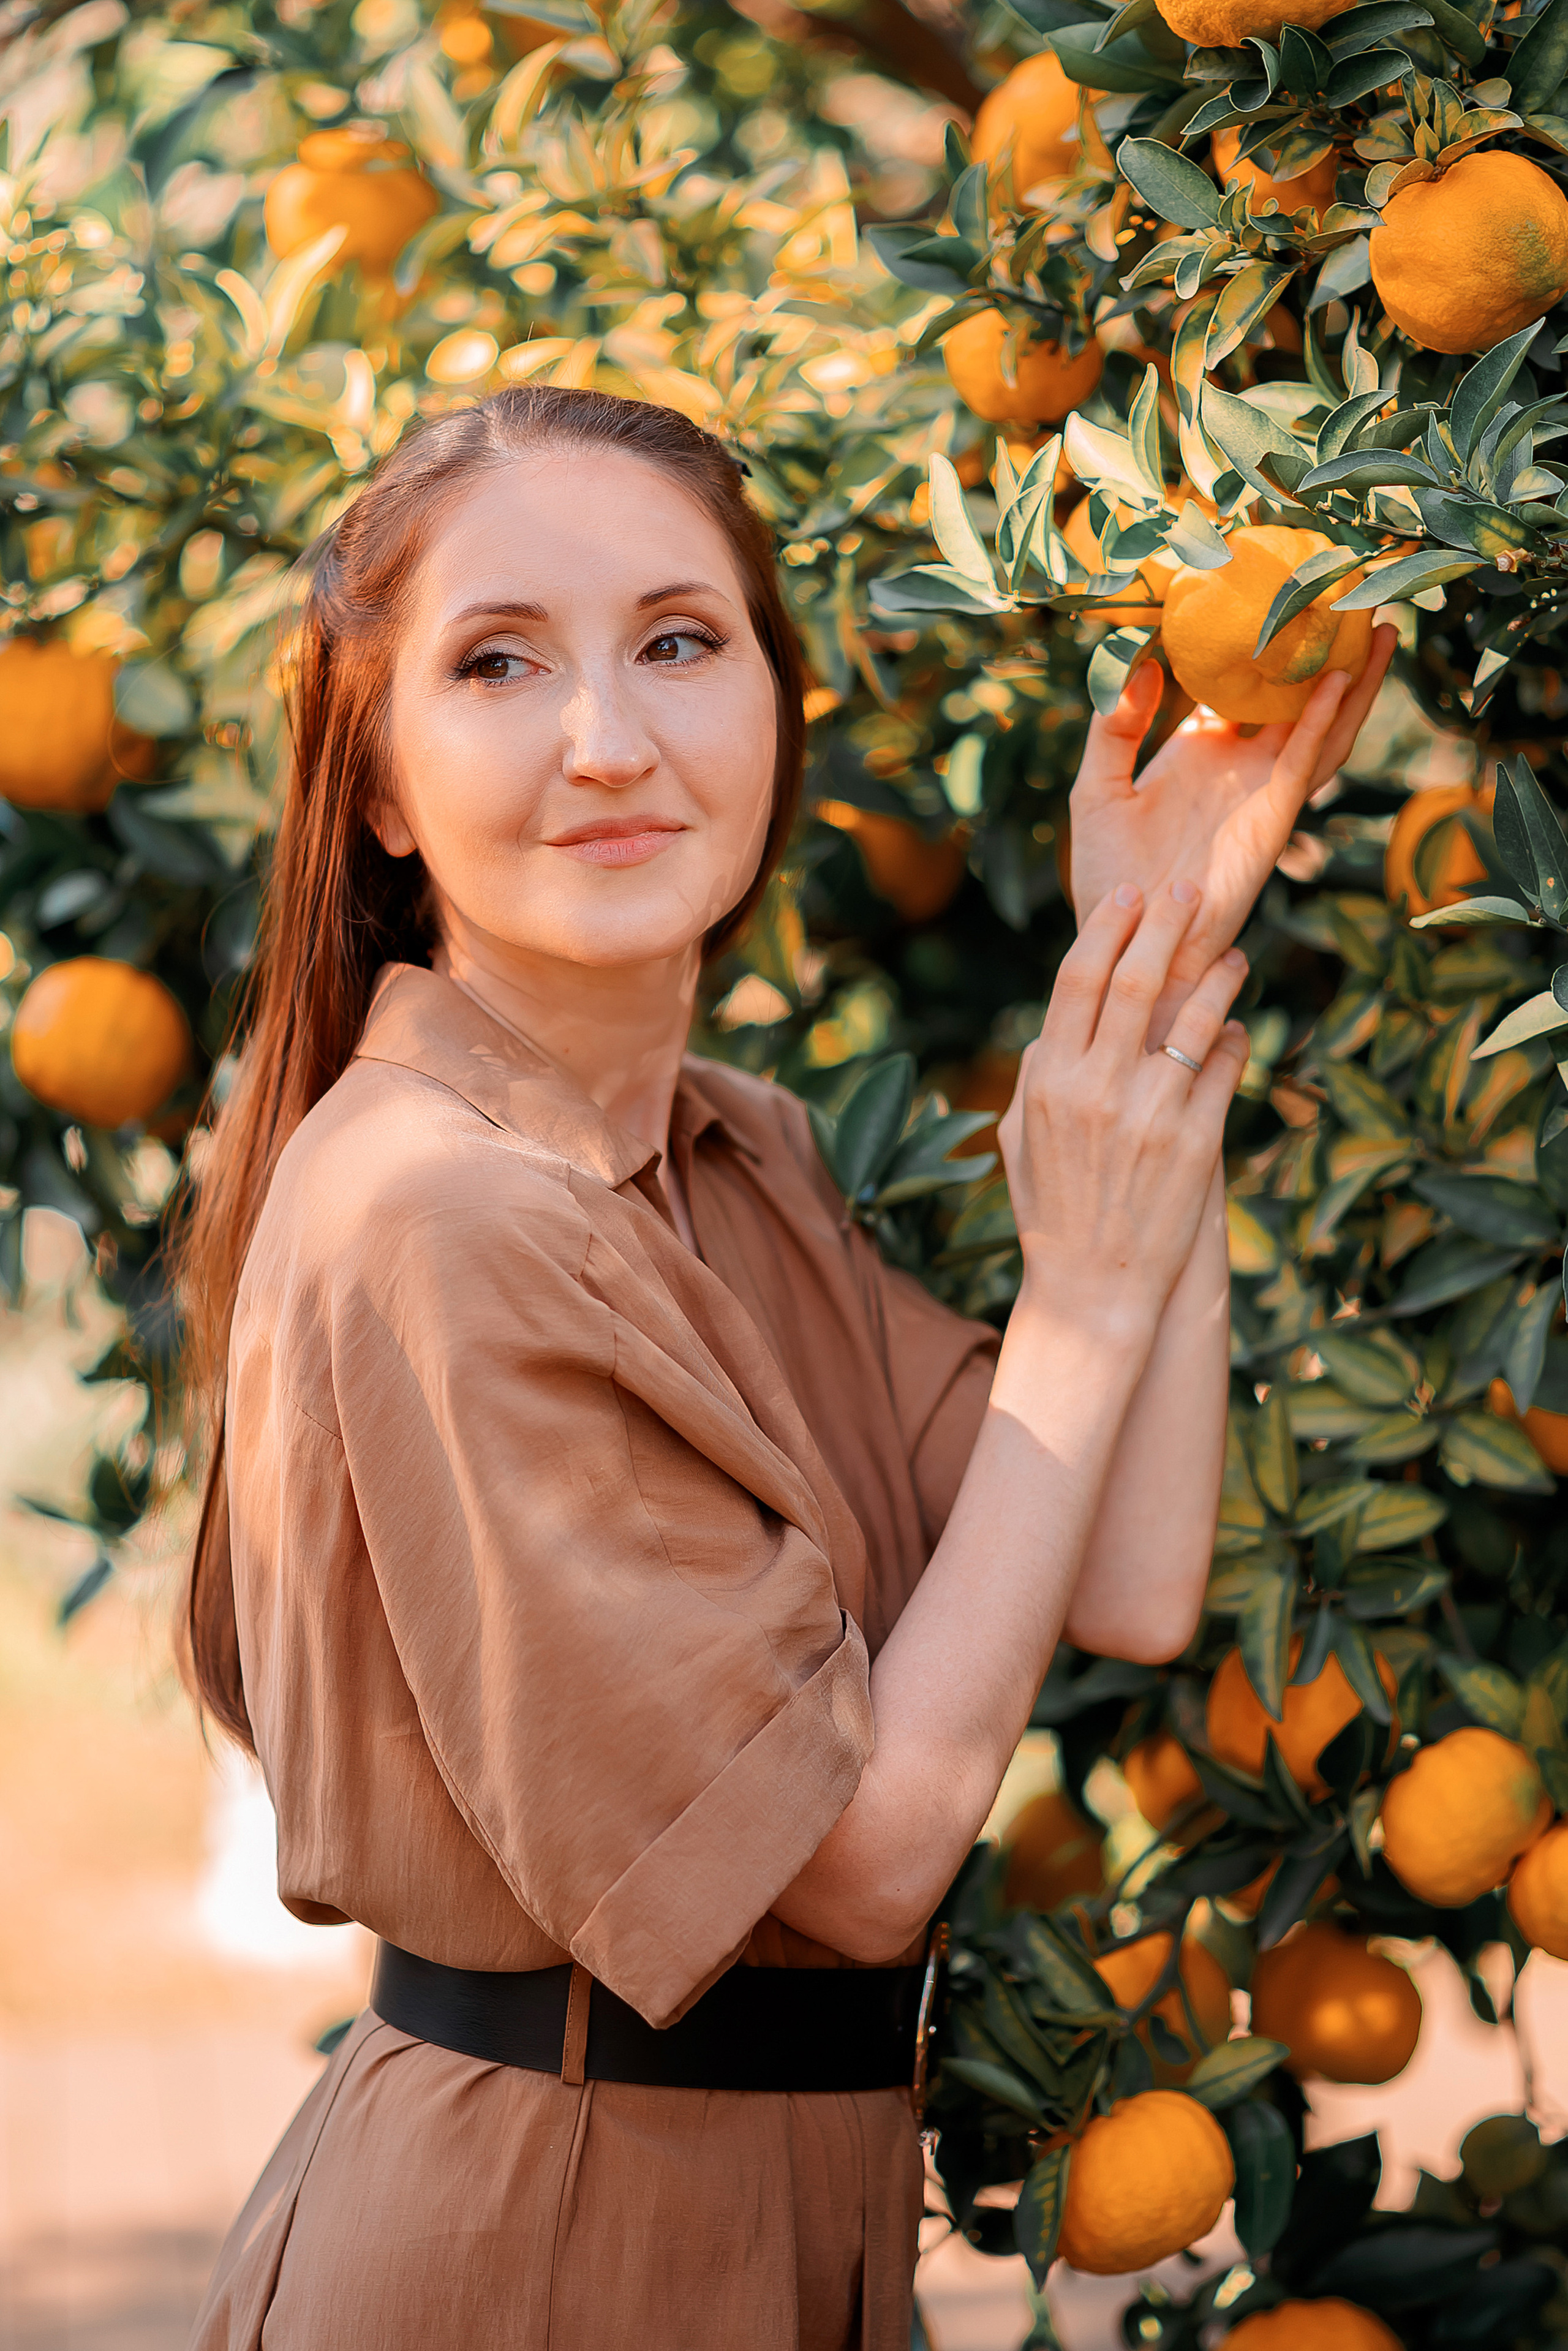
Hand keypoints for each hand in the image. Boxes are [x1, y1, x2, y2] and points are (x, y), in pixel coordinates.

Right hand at [998, 879, 1249, 1337]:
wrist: (1092, 1290)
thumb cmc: (1051, 1213)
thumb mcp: (1019, 1140)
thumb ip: (1033, 1076)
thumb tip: (1054, 1025)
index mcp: (1048, 1081)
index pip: (1076, 980)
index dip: (1107, 928)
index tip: (1130, 895)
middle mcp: (1097, 1088)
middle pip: (1135, 980)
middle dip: (1166, 923)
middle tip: (1190, 889)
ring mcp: (1151, 1113)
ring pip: (1194, 1019)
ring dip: (1219, 978)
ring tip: (1235, 958)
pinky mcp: (1197, 1142)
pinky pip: (1226, 1069)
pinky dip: (1236, 1041)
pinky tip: (1239, 1029)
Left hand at [1067, 626, 1397, 1039]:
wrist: (1127, 942)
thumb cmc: (1109, 876)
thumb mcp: (1097, 787)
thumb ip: (1113, 728)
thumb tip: (1138, 664)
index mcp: (1200, 751)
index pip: (1241, 686)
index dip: (1262, 643)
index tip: (1275, 590)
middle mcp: (1240, 766)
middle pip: (1298, 697)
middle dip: (1329, 651)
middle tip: (1351, 595)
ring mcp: (1261, 791)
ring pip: (1322, 726)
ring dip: (1354, 681)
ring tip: (1378, 627)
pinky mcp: (1271, 818)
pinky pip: (1305, 762)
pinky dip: (1325, 721)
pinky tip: (1338, 682)